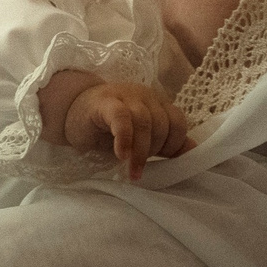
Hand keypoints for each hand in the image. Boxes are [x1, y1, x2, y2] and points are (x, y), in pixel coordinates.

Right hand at [65, 80, 193, 178]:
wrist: (72, 114)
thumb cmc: (108, 129)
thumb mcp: (141, 139)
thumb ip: (166, 144)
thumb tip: (194, 151)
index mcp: (157, 104)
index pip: (178, 122)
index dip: (174, 144)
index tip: (161, 161)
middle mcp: (145, 96)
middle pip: (162, 123)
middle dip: (154, 150)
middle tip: (139, 168)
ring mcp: (125, 95)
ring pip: (144, 122)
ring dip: (141, 152)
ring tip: (132, 172)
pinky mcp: (105, 102)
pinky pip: (122, 118)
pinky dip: (125, 139)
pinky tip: (121, 155)